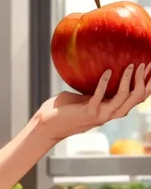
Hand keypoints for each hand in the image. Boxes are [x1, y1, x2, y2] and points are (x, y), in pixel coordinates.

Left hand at [35, 63, 150, 143]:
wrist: (47, 124)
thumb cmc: (64, 109)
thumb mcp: (85, 96)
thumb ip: (96, 88)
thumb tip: (102, 68)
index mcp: (112, 109)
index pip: (137, 98)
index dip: (148, 84)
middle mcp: (110, 114)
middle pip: (137, 99)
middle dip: (144, 81)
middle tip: (146, 63)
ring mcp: (100, 115)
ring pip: (124, 99)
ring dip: (128, 81)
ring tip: (130, 66)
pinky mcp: (88, 113)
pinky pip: (100, 97)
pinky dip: (104, 84)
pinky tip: (107, 71)